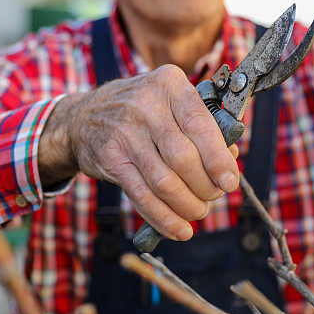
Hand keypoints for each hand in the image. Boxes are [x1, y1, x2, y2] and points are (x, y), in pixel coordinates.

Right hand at [38, 64, 239, 240]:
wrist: (84, 116)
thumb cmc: (143, 110)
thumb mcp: (171, 101)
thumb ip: (203, 125)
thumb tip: (230, 160)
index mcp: (169, 84)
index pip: (200, 124)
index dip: (218, 158)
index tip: (229, 181)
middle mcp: (145, 105)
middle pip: (184, 158)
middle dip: (205, 186)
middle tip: (214, 197)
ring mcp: (125, 133)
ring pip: (164, 182)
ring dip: (188, 205)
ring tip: (198, 211)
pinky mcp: (111, 160)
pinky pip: (142, 197)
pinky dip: (164, 219)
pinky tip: (179, 229)